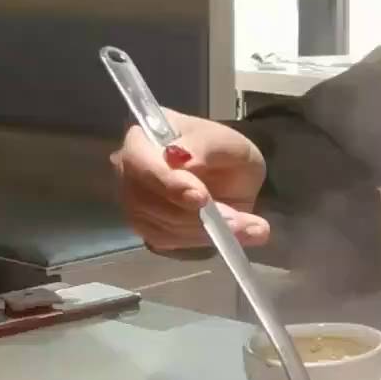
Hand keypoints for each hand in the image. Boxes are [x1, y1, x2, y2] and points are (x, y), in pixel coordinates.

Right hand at [111, 110, 269, 250]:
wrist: (228, 174)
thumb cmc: (222, 151)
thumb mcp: (226, 141)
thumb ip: (205, 148)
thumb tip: (184, 162)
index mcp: (142, 139)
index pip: (139, 161)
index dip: (168, 182)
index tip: (201, 197)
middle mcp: (129, 172)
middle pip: (149, 200)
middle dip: (195, 215)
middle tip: (237, 221)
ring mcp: (135, 203)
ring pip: (163, 225)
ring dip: (208, 230)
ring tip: (251, 227)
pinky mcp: (149, 229)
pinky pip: (172, 240)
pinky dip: (206, 239)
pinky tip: (239, 234)